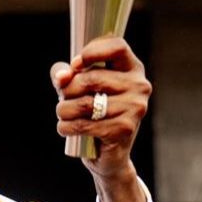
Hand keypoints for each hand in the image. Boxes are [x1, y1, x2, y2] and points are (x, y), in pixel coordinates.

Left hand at [50, 37, 150, 180]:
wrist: (110, 154)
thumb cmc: (95, 113)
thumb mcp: (80, 89)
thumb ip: (67, 75)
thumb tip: (61, 75)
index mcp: (132, 68)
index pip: (117, 46)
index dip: (93, 51)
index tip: (75, 64)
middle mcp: (139, 86)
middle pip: (92, 77)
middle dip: (68, 89)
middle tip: (62, 98)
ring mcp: (135, 108)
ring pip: (85, 103)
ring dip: (64, 110)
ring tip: (62, 114)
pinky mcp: (124, 129)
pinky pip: (85, 124)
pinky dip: (67, 127)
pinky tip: (65, 128)